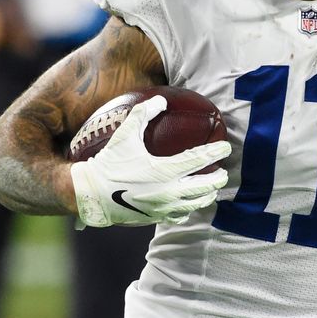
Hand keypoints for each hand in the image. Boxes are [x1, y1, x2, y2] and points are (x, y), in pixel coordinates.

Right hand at [70, 95, 230, 227]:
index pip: (199, 160)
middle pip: (204, 186)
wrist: (90, 194)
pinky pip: (179, 216)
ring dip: (207, 195)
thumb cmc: (109, 162)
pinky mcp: (155, 217)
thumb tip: (161, 100)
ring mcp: (162, 207)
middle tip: (224, 172)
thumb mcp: (125, 135)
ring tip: (213, 189)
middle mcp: (167, 191)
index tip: (226, 147)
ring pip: (195, 204)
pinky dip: (189, 210)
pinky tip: (190, 205)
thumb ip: (143, 114)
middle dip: (218, 179)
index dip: (215, 152)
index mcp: (164, 170)